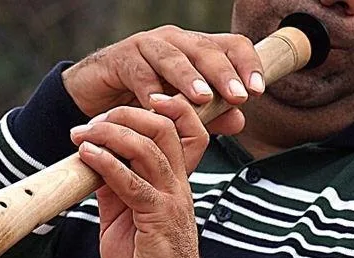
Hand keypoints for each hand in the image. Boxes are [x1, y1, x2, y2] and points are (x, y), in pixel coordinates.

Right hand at [63, 26, 264, 136]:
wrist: (96, 101)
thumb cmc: (142, 103)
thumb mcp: (181, 113)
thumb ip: (210, 116)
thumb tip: (240, 120)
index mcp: (197, 50)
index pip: (232, 46)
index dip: (247, 65)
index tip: (257, 91)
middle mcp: (176, 42)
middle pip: (206, 49)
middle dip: (224, 74)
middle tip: (237, 95)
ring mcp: (147, 47)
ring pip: (173, 57)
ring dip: (189, 78)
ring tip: (202, 98)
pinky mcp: (121, 59)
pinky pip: (139, 72)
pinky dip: (149, 89)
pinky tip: (157, 104)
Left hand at [70, 94, 222, 257]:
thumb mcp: (125, 216)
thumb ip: (115, 188)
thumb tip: (94, 162)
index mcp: (173, 179)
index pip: (178, 128)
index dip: (156, 107)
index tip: (117, 108)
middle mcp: (178, 183)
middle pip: (164, 126)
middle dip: (125, 114)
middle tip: (91, 122)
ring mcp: (171, 198)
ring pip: (150, 147)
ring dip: (111, 134)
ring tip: (82, 134)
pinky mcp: (159, 217)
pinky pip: (134, 182)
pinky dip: (108, 164)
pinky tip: (87, 155)